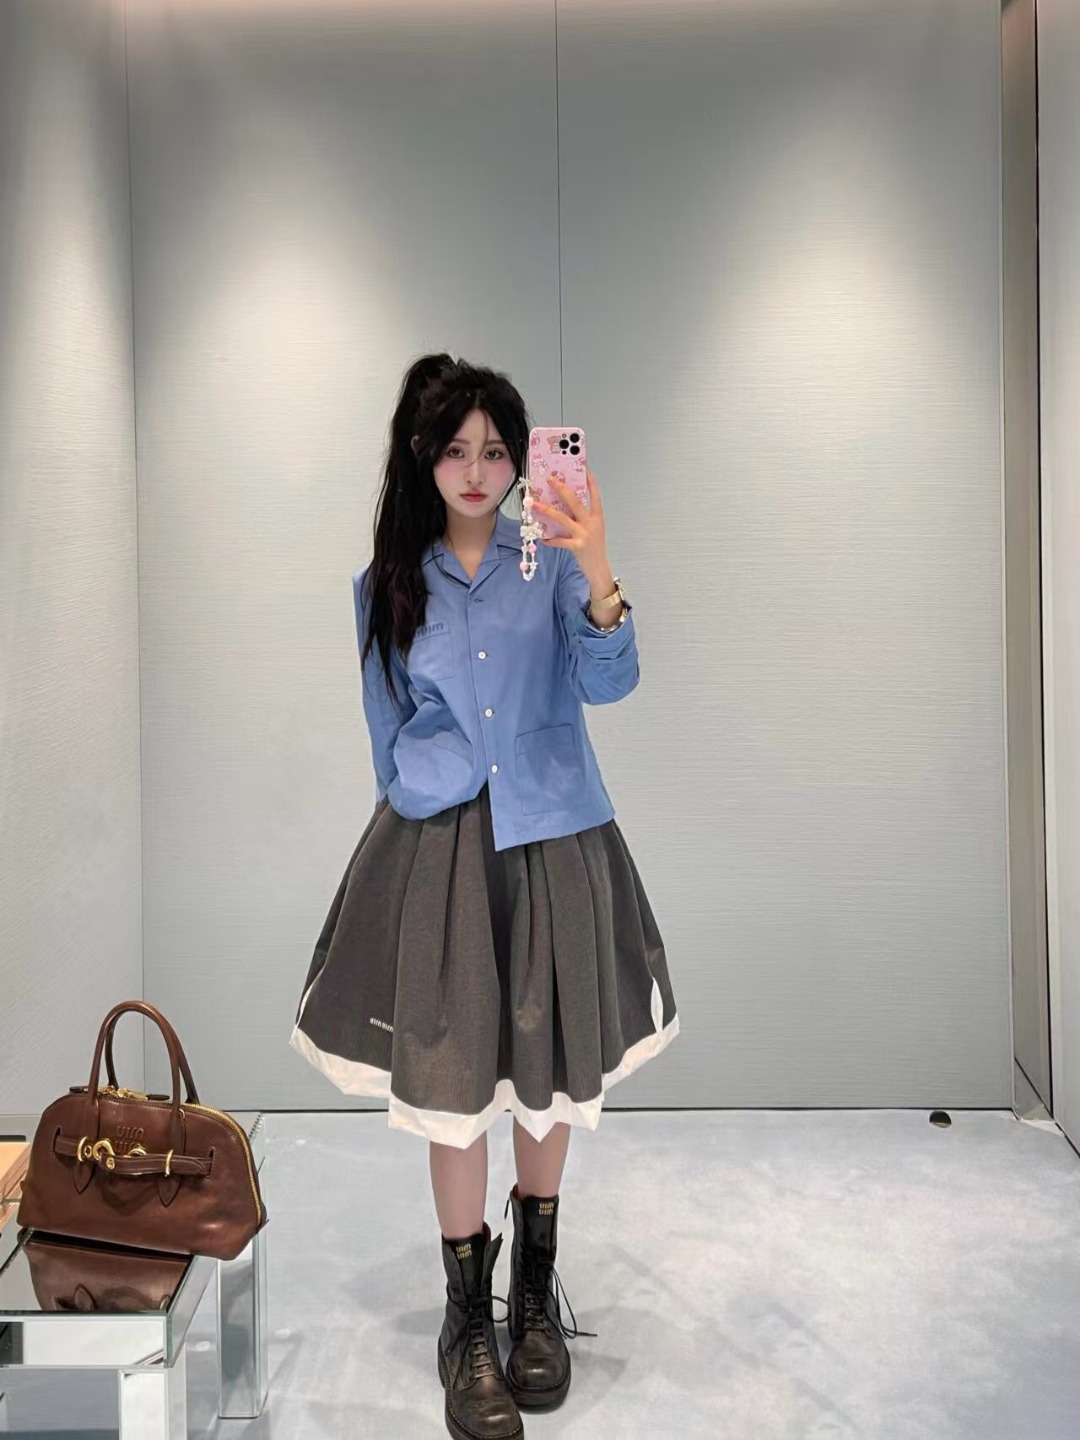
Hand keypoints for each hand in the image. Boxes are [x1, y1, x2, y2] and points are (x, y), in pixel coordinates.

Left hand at [531, 471, 611, 589]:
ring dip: (547, 510)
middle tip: (550, 479)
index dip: (590, 483)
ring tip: (535, 504)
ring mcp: (584, 534)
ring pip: (563, 518)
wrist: (599, 569)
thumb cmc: (594, 548)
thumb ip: (582, 518)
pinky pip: (559, 541)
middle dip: (561, 489)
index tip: (585, 470)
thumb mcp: (593, 529)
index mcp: (597, 517)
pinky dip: (550, 539)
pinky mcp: (577, 546)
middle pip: (575, 502)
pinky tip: (542, 538)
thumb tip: (564, 506)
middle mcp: (591, 523)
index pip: (595, 496)